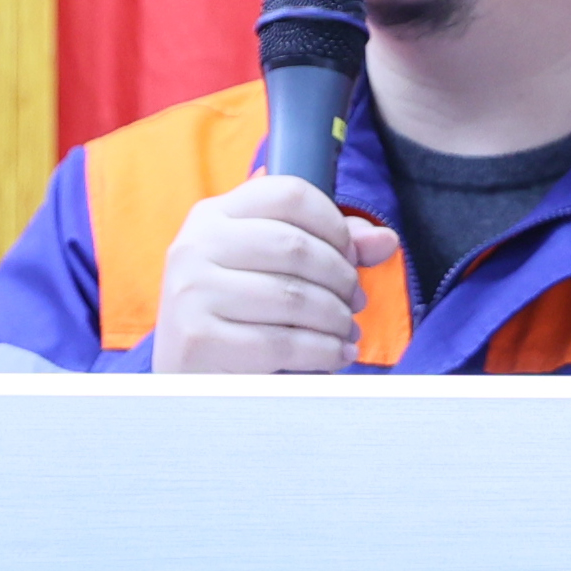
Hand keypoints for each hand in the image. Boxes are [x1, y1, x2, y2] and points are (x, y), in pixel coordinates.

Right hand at [151, 176, 399, 372]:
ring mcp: (193, 292)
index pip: (289, 194)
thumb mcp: (270, 269)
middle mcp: (195, 246)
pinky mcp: (199, 339)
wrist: (184, 377)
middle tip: (356, 302)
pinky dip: (324, 351)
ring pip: (294, 297)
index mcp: (213, 215)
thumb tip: (386, 241)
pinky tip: (336, 355)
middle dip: (342, 277)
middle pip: (296, 245)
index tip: (352, 256)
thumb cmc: (236, 314)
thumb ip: (327, 246)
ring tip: (347, 331)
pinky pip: (283, 343)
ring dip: (337, 318)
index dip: (335, 224)